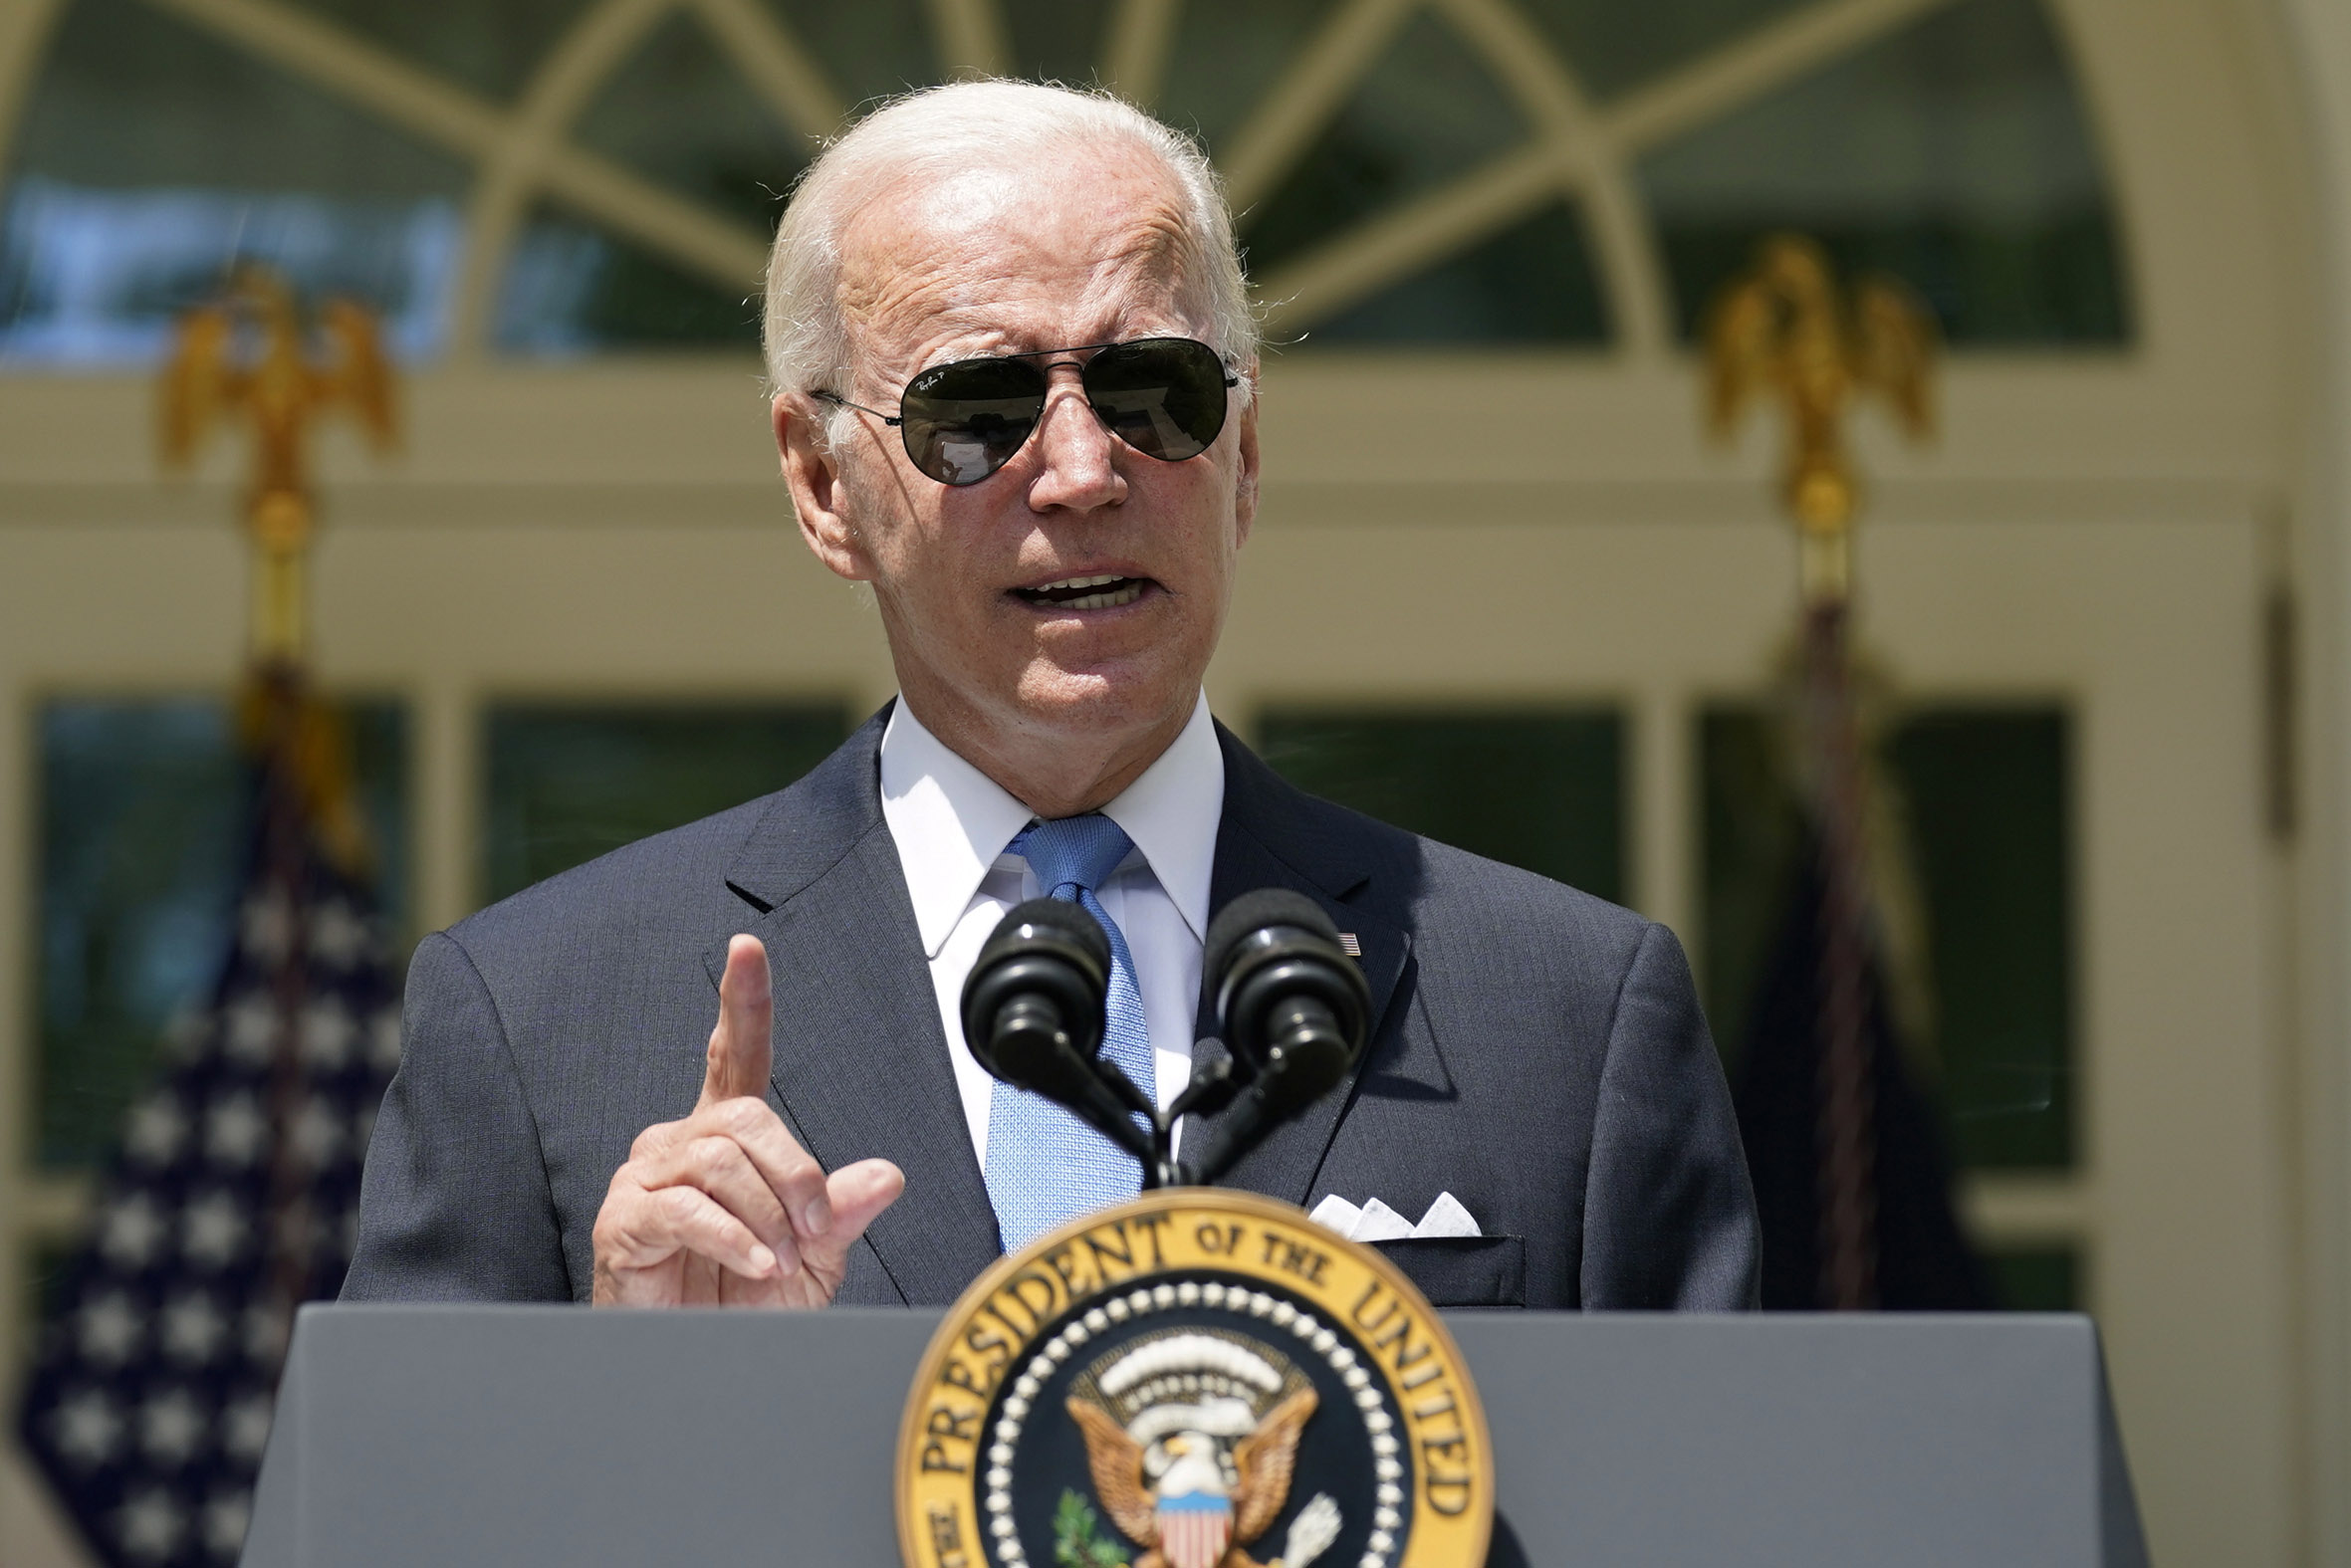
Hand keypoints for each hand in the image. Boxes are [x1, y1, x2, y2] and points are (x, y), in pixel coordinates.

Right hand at [592, 935, 903, 1305]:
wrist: (706, 1361)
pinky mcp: (625, 1218)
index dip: (742, 1001)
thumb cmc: (748, 1304)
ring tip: (779, 1260)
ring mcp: (648, 1176)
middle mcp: (683, 1142)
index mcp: (727, 1136)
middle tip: (813, 1228)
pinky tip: (756, 1265)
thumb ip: (842, 1210)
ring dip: (766, 1215)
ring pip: (720, 1160)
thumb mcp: (814, 1255)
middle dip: (794, 1172)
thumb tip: (886, 1175)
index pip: (734, 1054)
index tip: (747, 948)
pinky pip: (686, 1209)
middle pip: (746, 1117)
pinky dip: (734, 1240)